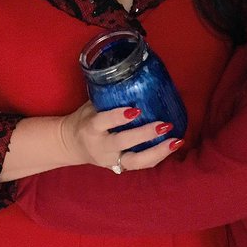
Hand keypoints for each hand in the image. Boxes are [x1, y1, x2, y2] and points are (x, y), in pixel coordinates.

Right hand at [58, 103, 183, 171]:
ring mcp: (111, 160)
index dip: (118, 117)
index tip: (135, 110)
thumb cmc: (85, 120)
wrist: (70, 145)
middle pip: (123, 142)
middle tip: (164, 125)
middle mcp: (101, 146)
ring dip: (158, 151)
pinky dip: (158, 156)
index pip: (103, 122)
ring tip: (176, 141)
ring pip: (135, 161)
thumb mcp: (90, 107)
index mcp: (90, 128)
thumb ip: (109, 98)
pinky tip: (173, 145)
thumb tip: (136, 79)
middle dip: (144, 135)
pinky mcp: (120, 167)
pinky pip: (141, 165)